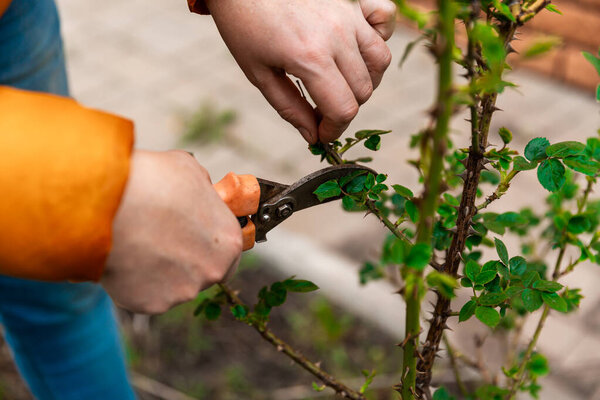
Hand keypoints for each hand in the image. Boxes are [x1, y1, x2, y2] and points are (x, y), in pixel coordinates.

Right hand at [101, 150, 241, 313]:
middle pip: (202, 272)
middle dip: (185, 260)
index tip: (191, 237)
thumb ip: (202, 190)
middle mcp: (213, 271)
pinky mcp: (151, 304)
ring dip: (159, 271)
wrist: (110, 204)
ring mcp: (182, 292)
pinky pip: (145, 294)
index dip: (208, 243)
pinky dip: (135, 282)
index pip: (228, 252)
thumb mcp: (189, 171)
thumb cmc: (153, 182)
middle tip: (160, 239)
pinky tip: (124, 258)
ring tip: (137, 243)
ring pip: (173, 285)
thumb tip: (198, 192)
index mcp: (229, 241)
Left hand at [207, 0, 395, 143]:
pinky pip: (385, 19)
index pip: (343, 109)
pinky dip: (379, 37)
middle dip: (345, 108)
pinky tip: (357, 47)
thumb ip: (289, 107)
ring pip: (380, 61)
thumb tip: (312, 136)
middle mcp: (336, 36)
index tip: (322, 134)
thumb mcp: (258, 73)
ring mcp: (348, 15)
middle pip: (364, 90)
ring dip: (364, 80)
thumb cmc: (244, 26)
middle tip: (322, 108)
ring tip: (339, 82)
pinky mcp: (352, 0)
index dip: (334, 130)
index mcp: (310, 59)